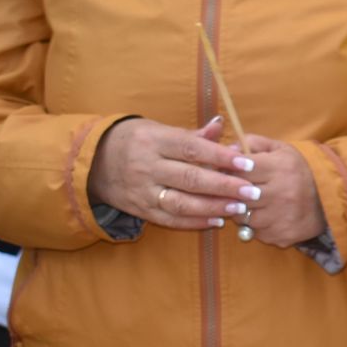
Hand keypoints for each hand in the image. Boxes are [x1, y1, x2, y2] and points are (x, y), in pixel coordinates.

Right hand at [89, 116, 257, 230]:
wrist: (93, 160)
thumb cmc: (137, 140)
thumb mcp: (159, 130)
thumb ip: (192, 134)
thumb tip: (221, 124)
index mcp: (154, 141)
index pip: (191, 148)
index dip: (221, 156)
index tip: (248, 163)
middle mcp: (147, 166)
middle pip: (190, 178)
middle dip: (224, 186)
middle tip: (252, 191)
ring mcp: (142, 190)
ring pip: (180, 203)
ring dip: (212, 207)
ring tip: (239, 208)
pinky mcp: (140, 209)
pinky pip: (169, 219)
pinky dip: (194, 222)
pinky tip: (217, 220)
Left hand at [240, 136, 327, 246]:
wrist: (331, 199)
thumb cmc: (299, 171)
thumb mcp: (281, 150)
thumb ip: (253, 143)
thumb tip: (229, 150)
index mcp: (280, 168)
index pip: (239, 169)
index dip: (230, 170)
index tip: (229, 171)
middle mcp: (281, 193)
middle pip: (237, 195)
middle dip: (233, 193)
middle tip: (236, 190)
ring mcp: (281, 217)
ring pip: (242, 217)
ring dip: (242, 212)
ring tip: (252, 205)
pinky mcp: (282, 235)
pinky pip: (256, 232)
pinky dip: (256, 226)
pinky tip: (266, 217)